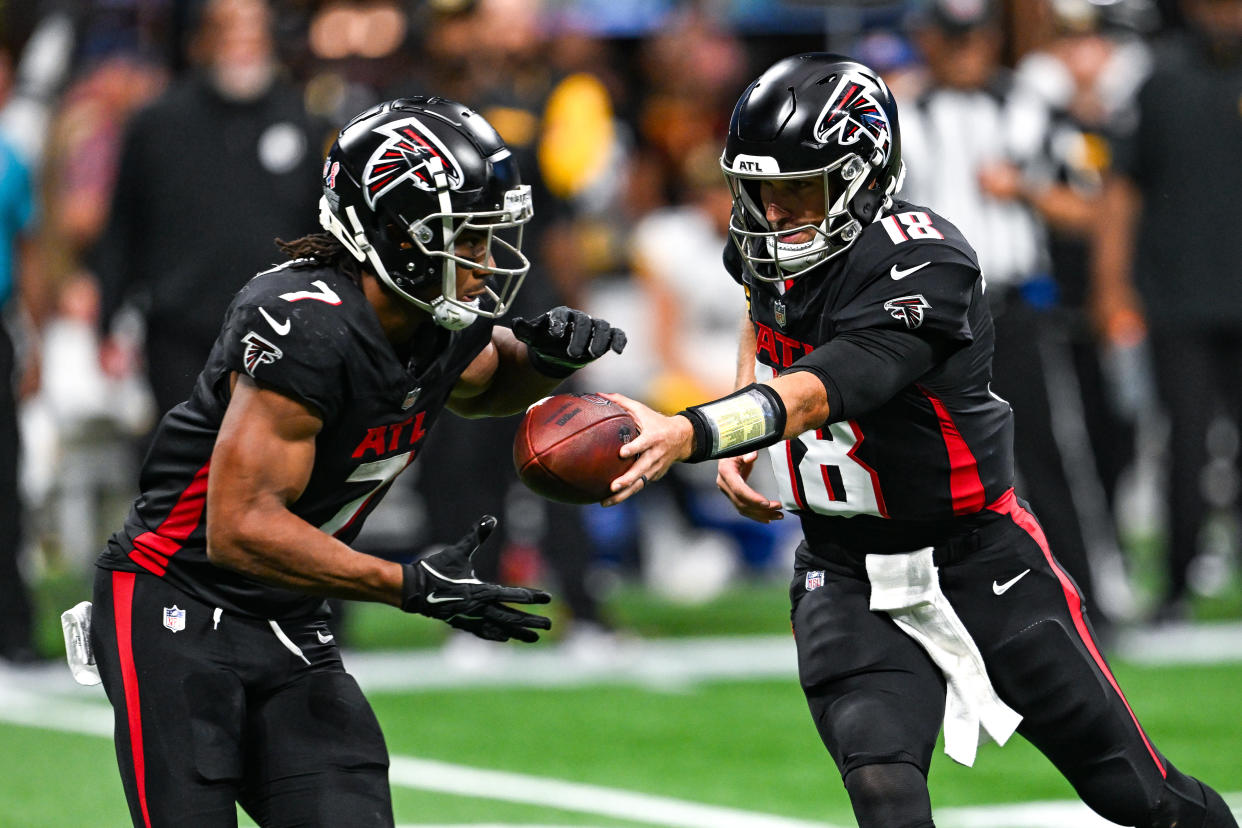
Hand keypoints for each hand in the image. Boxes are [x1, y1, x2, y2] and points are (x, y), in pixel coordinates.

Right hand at [402, 515, 550, 642]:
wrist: (413, 589)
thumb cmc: (436, 569)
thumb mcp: (458, 552)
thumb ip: (476, 536)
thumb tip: (490, 518)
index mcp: (480, 591)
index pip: (511, 594)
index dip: (530, 595)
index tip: (547, 597)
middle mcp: (478, 608)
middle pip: (510, 617)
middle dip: (530, 621)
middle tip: (548, 625)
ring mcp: (470, 618)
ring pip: (500, 628)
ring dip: (518, 632)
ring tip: (534, 638)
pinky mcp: (461, 623)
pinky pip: (483, 632)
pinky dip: (496, 635)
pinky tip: (506, 639)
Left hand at [511, 306, 626, 375]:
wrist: (555, 355)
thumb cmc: (543, 343)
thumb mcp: (531, 337)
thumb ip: (523, 330)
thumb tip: (516, 322)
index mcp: (561, 315)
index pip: (563, 315)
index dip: (560, 323)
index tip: (555, 335)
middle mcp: (580, 319)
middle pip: (584, 322)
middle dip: (580, 337)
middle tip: (572, 354)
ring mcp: (594, 328)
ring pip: (602, 327)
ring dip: (599, 340)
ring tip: (593, 354)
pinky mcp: (605, 338)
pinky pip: (617, 335)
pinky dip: (619, 341)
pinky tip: (617, 351)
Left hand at [599, 393, 694, 505]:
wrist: (682, 438)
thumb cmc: (656, 422)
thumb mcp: (642, 409)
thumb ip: (621, 402)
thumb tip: (599, 395)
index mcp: (653, 437)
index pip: (644, 444)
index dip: (634, 448)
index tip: (622, 453)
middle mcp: (655, 455)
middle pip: (641, 470)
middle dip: (627, 480)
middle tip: (613, 486)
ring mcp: (656, 468)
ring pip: (639, 483)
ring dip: (623, 494)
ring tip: (605, 502)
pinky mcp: (654, 476)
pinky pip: (639, 486)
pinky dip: (626, 494)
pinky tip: (610, 500)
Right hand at [717, 452, 782, 523]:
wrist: (727, 452)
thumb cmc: (736, 447)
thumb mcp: (742, 446)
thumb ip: (747, 451)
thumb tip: (752, 457)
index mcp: (726, 472)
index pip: (739, 489)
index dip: (752, 498)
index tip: (767, 503)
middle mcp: (724, 484)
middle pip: (742, 502)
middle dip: (761, 509)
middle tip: (779, 509)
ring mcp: (727, 491)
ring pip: (744, 509)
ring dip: (761, 514)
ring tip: (779, 515)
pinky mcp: (732, 495)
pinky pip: (744, 508)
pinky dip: (756, 515)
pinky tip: (768, 518)